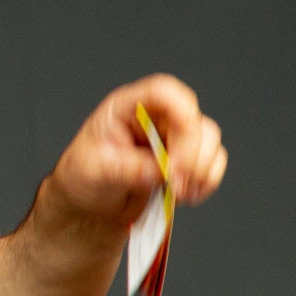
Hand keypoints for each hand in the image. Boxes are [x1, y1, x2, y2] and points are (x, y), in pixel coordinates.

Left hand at [50, 73, 227, 227]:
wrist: (87, 204)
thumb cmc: (82, 176)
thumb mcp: (95, 169)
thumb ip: (128, 167)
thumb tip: (161, 169)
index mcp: (126, 108)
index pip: (162, 91)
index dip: (180, 111)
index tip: (176, 150)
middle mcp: (154, 118)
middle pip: (193, 119)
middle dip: (190, 154)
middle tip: (174, 183)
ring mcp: (172, 139)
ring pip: (208, 140)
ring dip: (201, 169)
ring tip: (177, 192)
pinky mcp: (185, 161)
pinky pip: (213, 163)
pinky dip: (207, 180)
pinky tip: (186, 195)